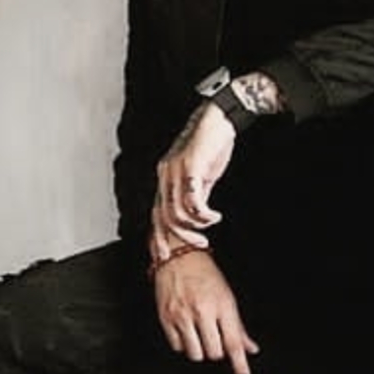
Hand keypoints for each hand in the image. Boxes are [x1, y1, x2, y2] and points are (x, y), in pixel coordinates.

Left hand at [152, 102, 234, 260]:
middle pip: (162, 217)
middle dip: (179, 237)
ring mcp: (175, 170)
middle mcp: (165, 175)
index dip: (159, 236)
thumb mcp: (200, 173)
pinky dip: (204, 214)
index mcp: (165, 177)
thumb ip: (195, 192)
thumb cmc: (210, 145)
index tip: (166, 255)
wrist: (218, 119)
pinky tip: (214, 215)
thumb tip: (196, 214)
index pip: (155, 213)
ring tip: (210, 225)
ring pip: (176, 212)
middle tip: (200, 244)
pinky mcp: (190, 167)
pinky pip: (192, 200)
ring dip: (195, 225)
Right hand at [153, 250, 258, 373]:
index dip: (240, 365)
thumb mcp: (228, 295)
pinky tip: (187, 331)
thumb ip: (238, 326)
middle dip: (217, 351)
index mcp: (222, 305)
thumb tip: (250, 347)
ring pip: (195, 354)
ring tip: (200, 335)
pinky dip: (184, 345)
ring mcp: (182, 316)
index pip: (234, 342)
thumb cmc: (205, 272)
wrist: (178, 255)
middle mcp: (203, 311)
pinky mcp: (166, 318)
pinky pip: (177, 347)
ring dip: (200, 350)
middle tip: (215, 338)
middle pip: (214, 353)